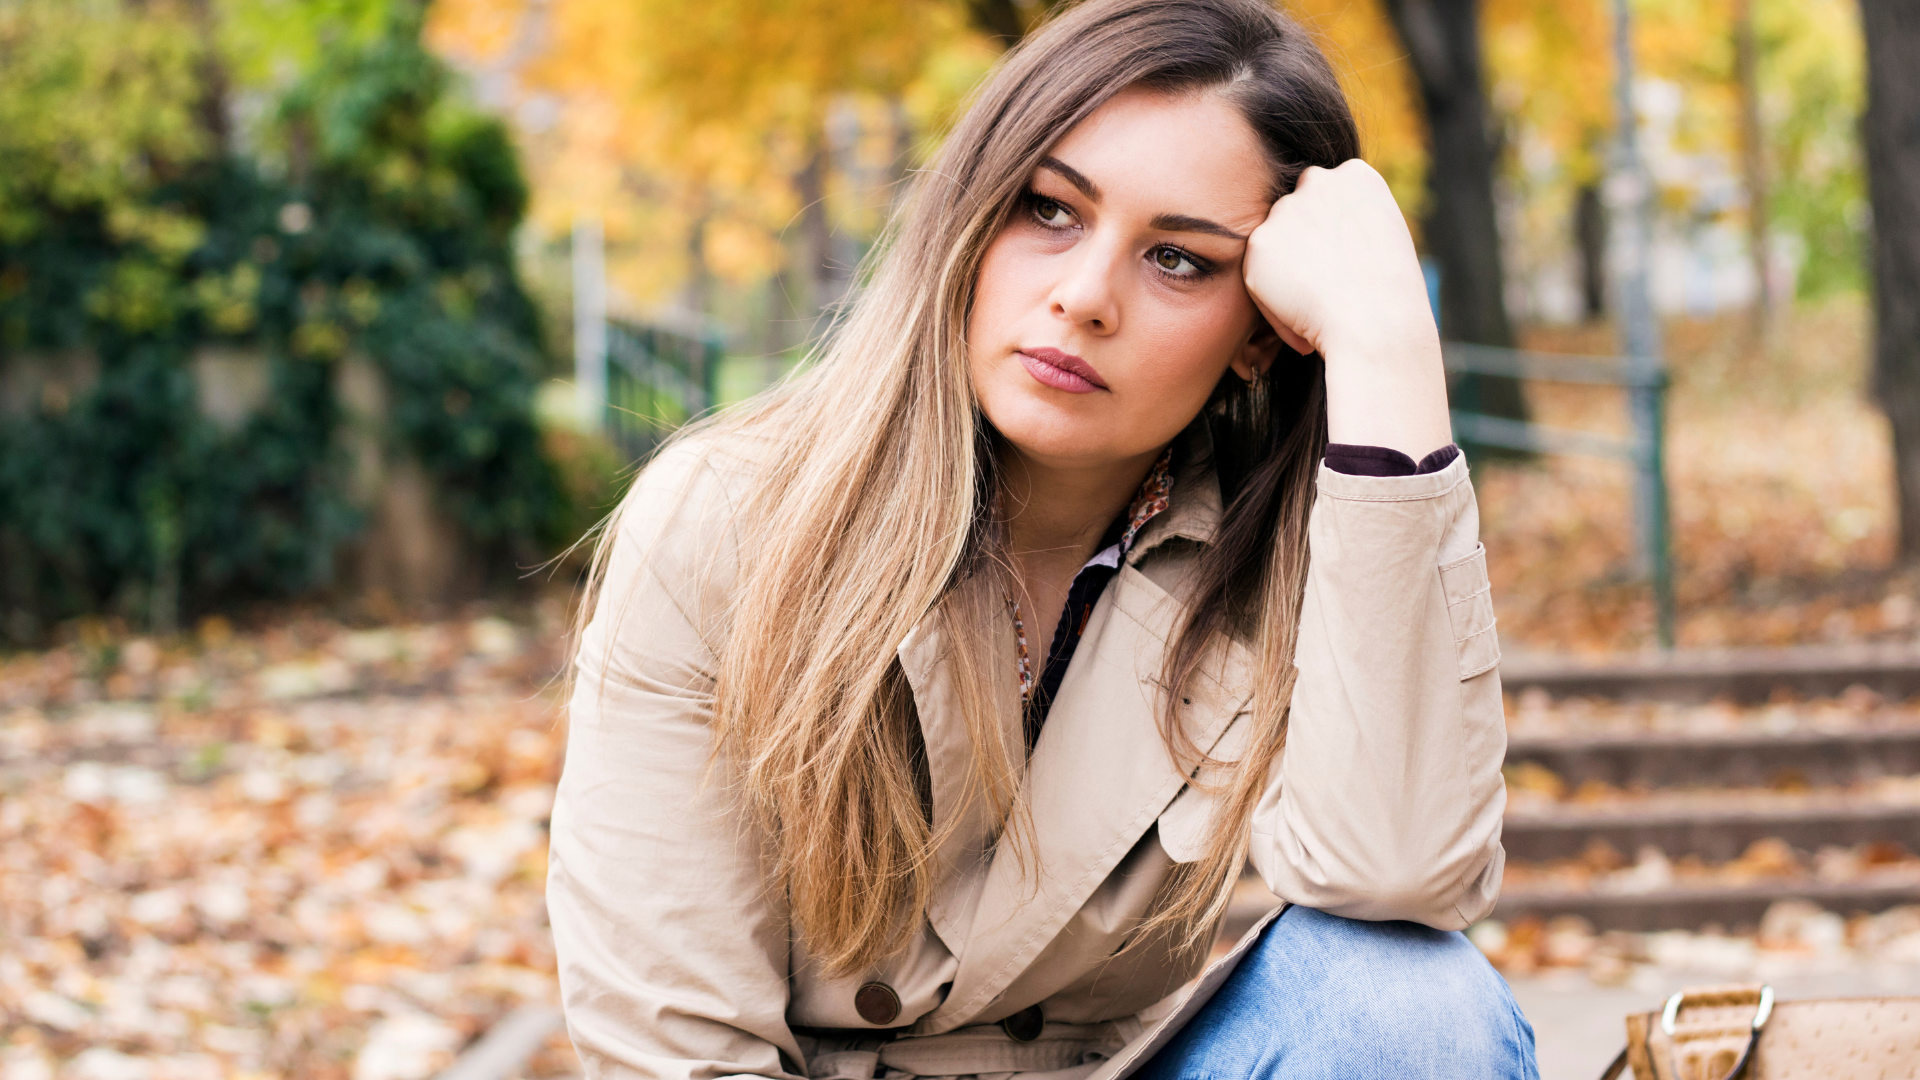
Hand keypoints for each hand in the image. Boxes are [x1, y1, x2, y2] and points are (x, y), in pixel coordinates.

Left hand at [1240, 160, 1452, 460]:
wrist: (1378, 332)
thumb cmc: (1388, 307)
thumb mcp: (1377, 250)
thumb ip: (1348, 227)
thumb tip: (1325, 228)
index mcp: (1359, 176)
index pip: (1323, 203)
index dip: (1330, 247)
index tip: (1349, 275)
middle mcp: (1320, 180)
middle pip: (1291, 220)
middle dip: (1303, 262)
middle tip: (1332, 298)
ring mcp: (1287, 210)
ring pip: (1270, 248)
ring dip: (1285, 282)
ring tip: (1319, 309)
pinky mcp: (1260, 244)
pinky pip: (1253, 274)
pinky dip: (1268, 302)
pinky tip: (1299, 317)